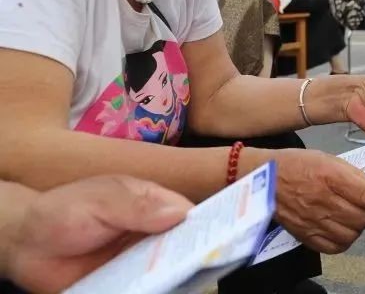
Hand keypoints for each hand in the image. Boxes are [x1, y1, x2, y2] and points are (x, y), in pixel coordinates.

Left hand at [6, 176, 191, 292]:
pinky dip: (153, 290)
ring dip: (174, 277)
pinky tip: (158, 290)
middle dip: (193, 255)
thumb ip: (136, 205)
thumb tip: (179, 213)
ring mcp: (138, 261)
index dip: (204, 226)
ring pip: (168, 270)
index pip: (188, 215)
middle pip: (183, 246)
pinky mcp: (124, 284)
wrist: (24, 244)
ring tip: (184, 282)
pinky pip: (146, 288)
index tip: (218, 238)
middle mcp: (151, 234)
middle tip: (201, 266)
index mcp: (153, 205)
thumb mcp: (100, 200)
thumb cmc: (63, 211)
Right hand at [245, 147, 364, 254]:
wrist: (264, 178)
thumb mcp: (328, 158)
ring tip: (357, 219)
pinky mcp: (304, 234)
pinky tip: (343, 231)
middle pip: (363, 219)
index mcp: (331, 177)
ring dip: (359, 228)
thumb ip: (352, 174)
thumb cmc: (298, 164)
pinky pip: (333, 247)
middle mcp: (323, 201)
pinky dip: (344, 241)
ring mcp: (313, 221)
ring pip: (351, 235)